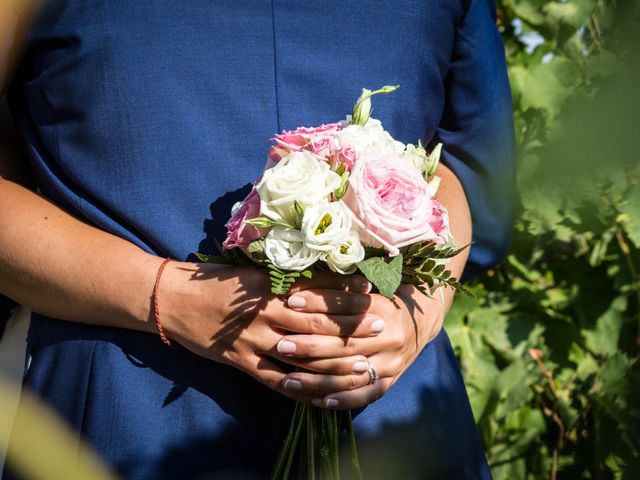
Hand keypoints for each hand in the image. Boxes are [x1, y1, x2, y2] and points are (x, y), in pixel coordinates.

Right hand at [158, 261, 383, 402]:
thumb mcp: (249, 272)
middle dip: (350, 325)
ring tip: (363, 362)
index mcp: (268, 286)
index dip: (345, 292)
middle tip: (379, 326)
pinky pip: (277, 381)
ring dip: (334, 360)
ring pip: (302, 355)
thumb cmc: (213, 280)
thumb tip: (318, 275)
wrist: (172, 299)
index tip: (371, 291)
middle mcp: (265, 313)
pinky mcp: (241, 362)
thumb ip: (281, 277)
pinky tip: (324, 394)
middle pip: (316, 323)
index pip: (315, 290)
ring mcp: (254, 341)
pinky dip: (302, 390)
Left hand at [276, 284, 445, 408]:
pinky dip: (342, 400)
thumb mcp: (368, 289)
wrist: (420, 322)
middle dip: (311, 345)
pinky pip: (365, 395)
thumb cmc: (384, 301)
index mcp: (383, 309)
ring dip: (318, 380)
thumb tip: (300, 280)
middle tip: (282, 345)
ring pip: (351, 374)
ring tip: (288, 381)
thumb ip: (340, 287)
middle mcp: (389, 337)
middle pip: (346, 344)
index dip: (318, 303)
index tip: (291, 302)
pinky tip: (318, 401)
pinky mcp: (390, 381)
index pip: (347, 305)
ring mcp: (391, 362)